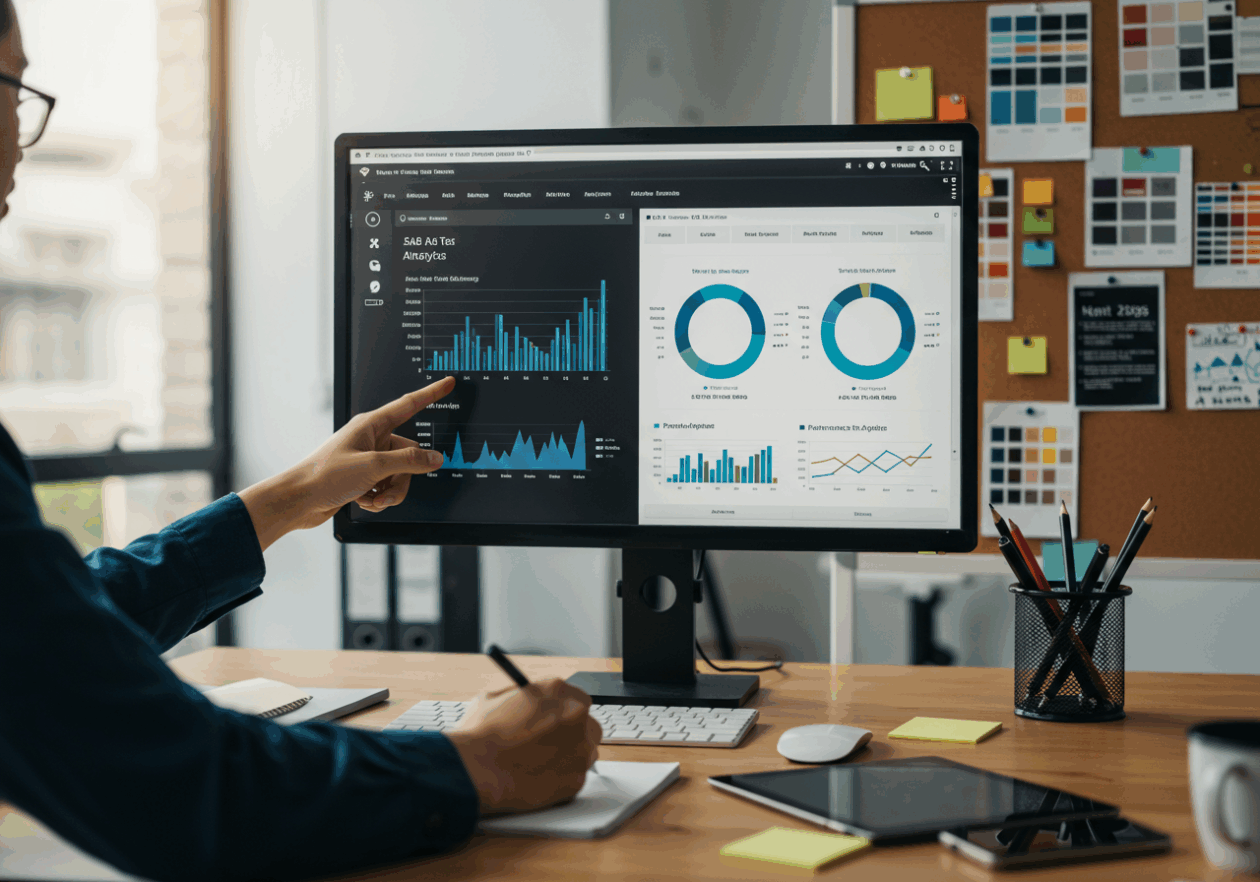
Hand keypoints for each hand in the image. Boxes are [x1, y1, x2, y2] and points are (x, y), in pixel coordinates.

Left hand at [239, 377, 454, 550]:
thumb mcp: (373, 467)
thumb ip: (409, 461)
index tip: (448, 383)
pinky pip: (387, 486)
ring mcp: (367, 459)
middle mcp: (371, 439)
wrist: (299, 501)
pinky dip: (380, 497)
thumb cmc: (324, 476)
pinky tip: (364, 501)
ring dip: (391, 492)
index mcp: (371, 425)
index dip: (430, 394)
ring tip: (373, 499)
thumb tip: (435, 458)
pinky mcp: (363, 477)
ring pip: (400, 474)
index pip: (408, 405)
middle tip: (386, 491)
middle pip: (409, 454)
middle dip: (402, 478)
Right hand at [446, 678, 601, 814]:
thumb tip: (525, 702)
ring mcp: (580, 747)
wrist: (477, 770)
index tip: (553, 720)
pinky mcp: (578, 778)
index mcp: (557, 690)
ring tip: (541, 763)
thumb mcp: (495, 698)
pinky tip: (540, 778)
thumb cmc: (480, 735)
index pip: (573, 696)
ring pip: (587, 750)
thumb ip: (521, 699)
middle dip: (571, 733)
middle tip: (551, 743)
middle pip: (587, 722)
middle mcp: (575, 714)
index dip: (561, 711)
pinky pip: (577, 776)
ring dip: (570, 755)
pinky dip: (562, 779)